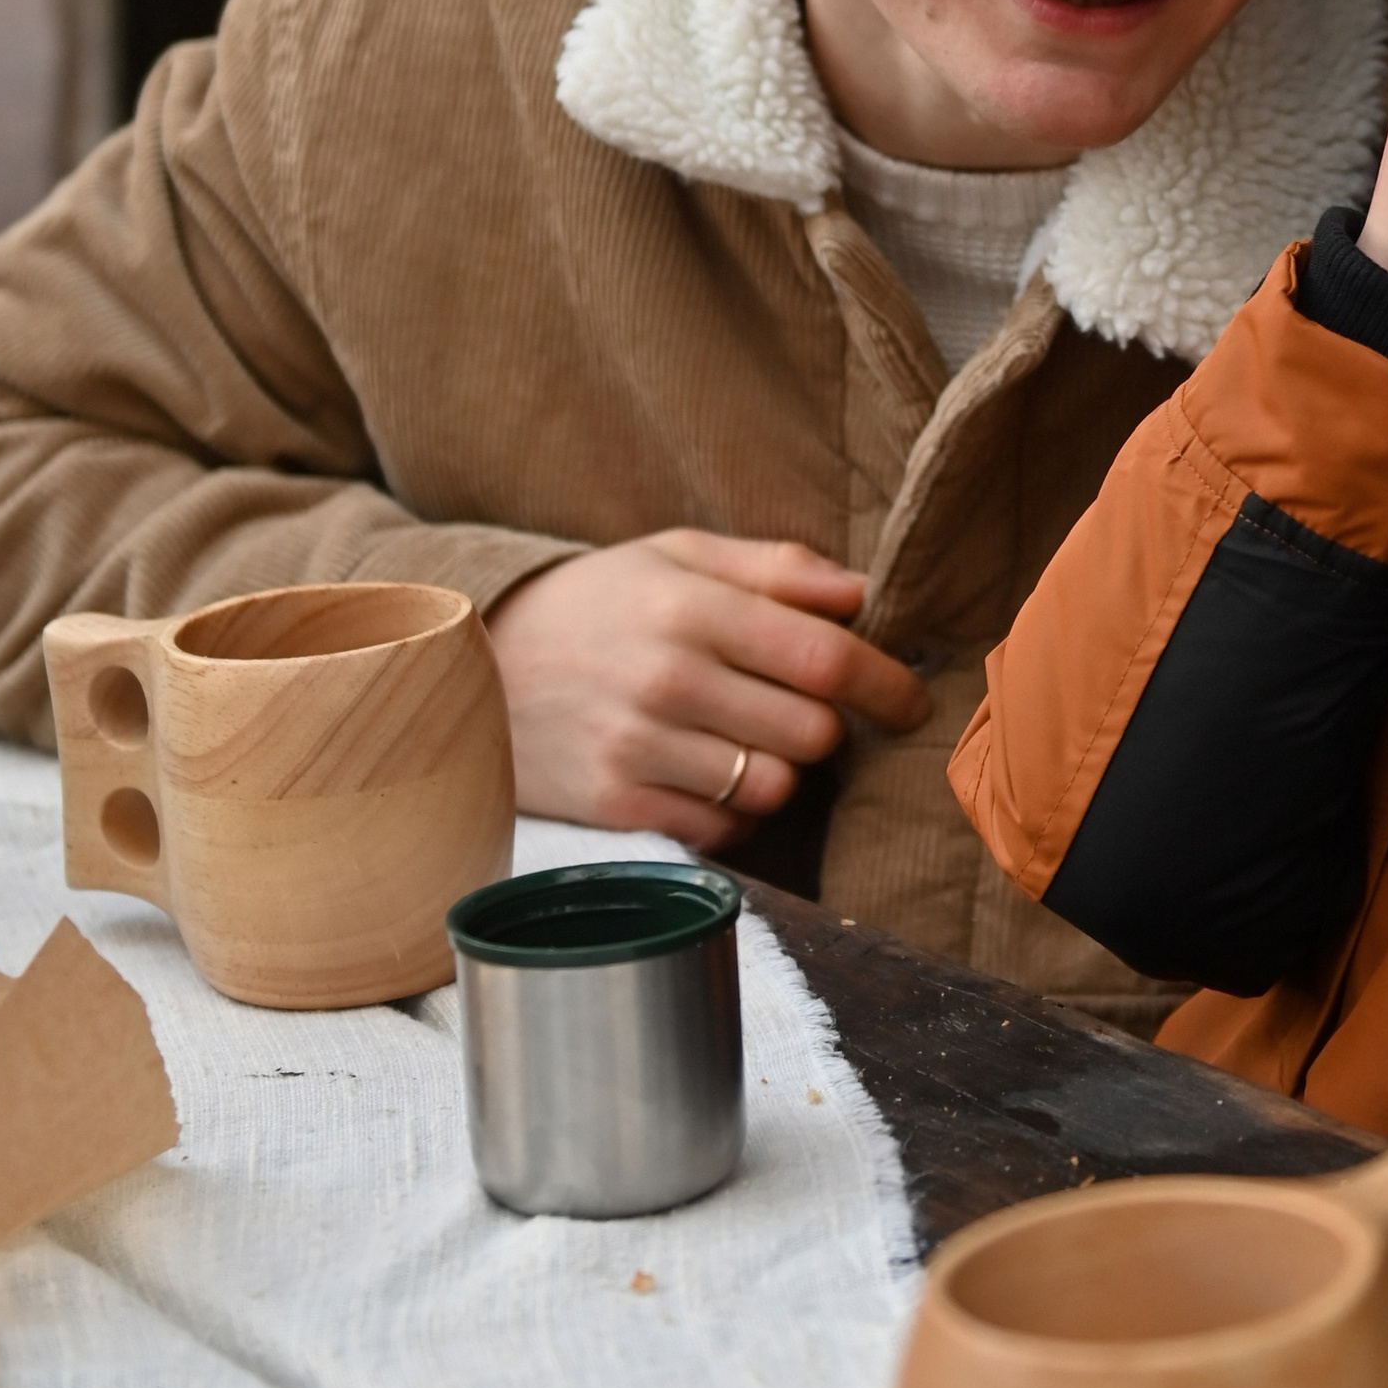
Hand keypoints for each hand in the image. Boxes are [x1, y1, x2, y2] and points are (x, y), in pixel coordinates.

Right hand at [486, 530, 933, 847]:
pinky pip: (722, 831)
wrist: (474, 667)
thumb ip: (775, 567)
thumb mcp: (676, 556)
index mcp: (691, 606)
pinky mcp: (615, 805)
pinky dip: (730, 812)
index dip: (888, 684)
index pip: (826, 658)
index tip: (913, 700)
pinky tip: (702, 775)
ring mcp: (637, 748)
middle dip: (824, 727)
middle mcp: (668, 679)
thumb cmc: (597, 603)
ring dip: (778, 771)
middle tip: (796, 711)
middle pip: (813, 733)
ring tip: (742, 740)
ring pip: (774, 788)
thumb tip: (861, 593)